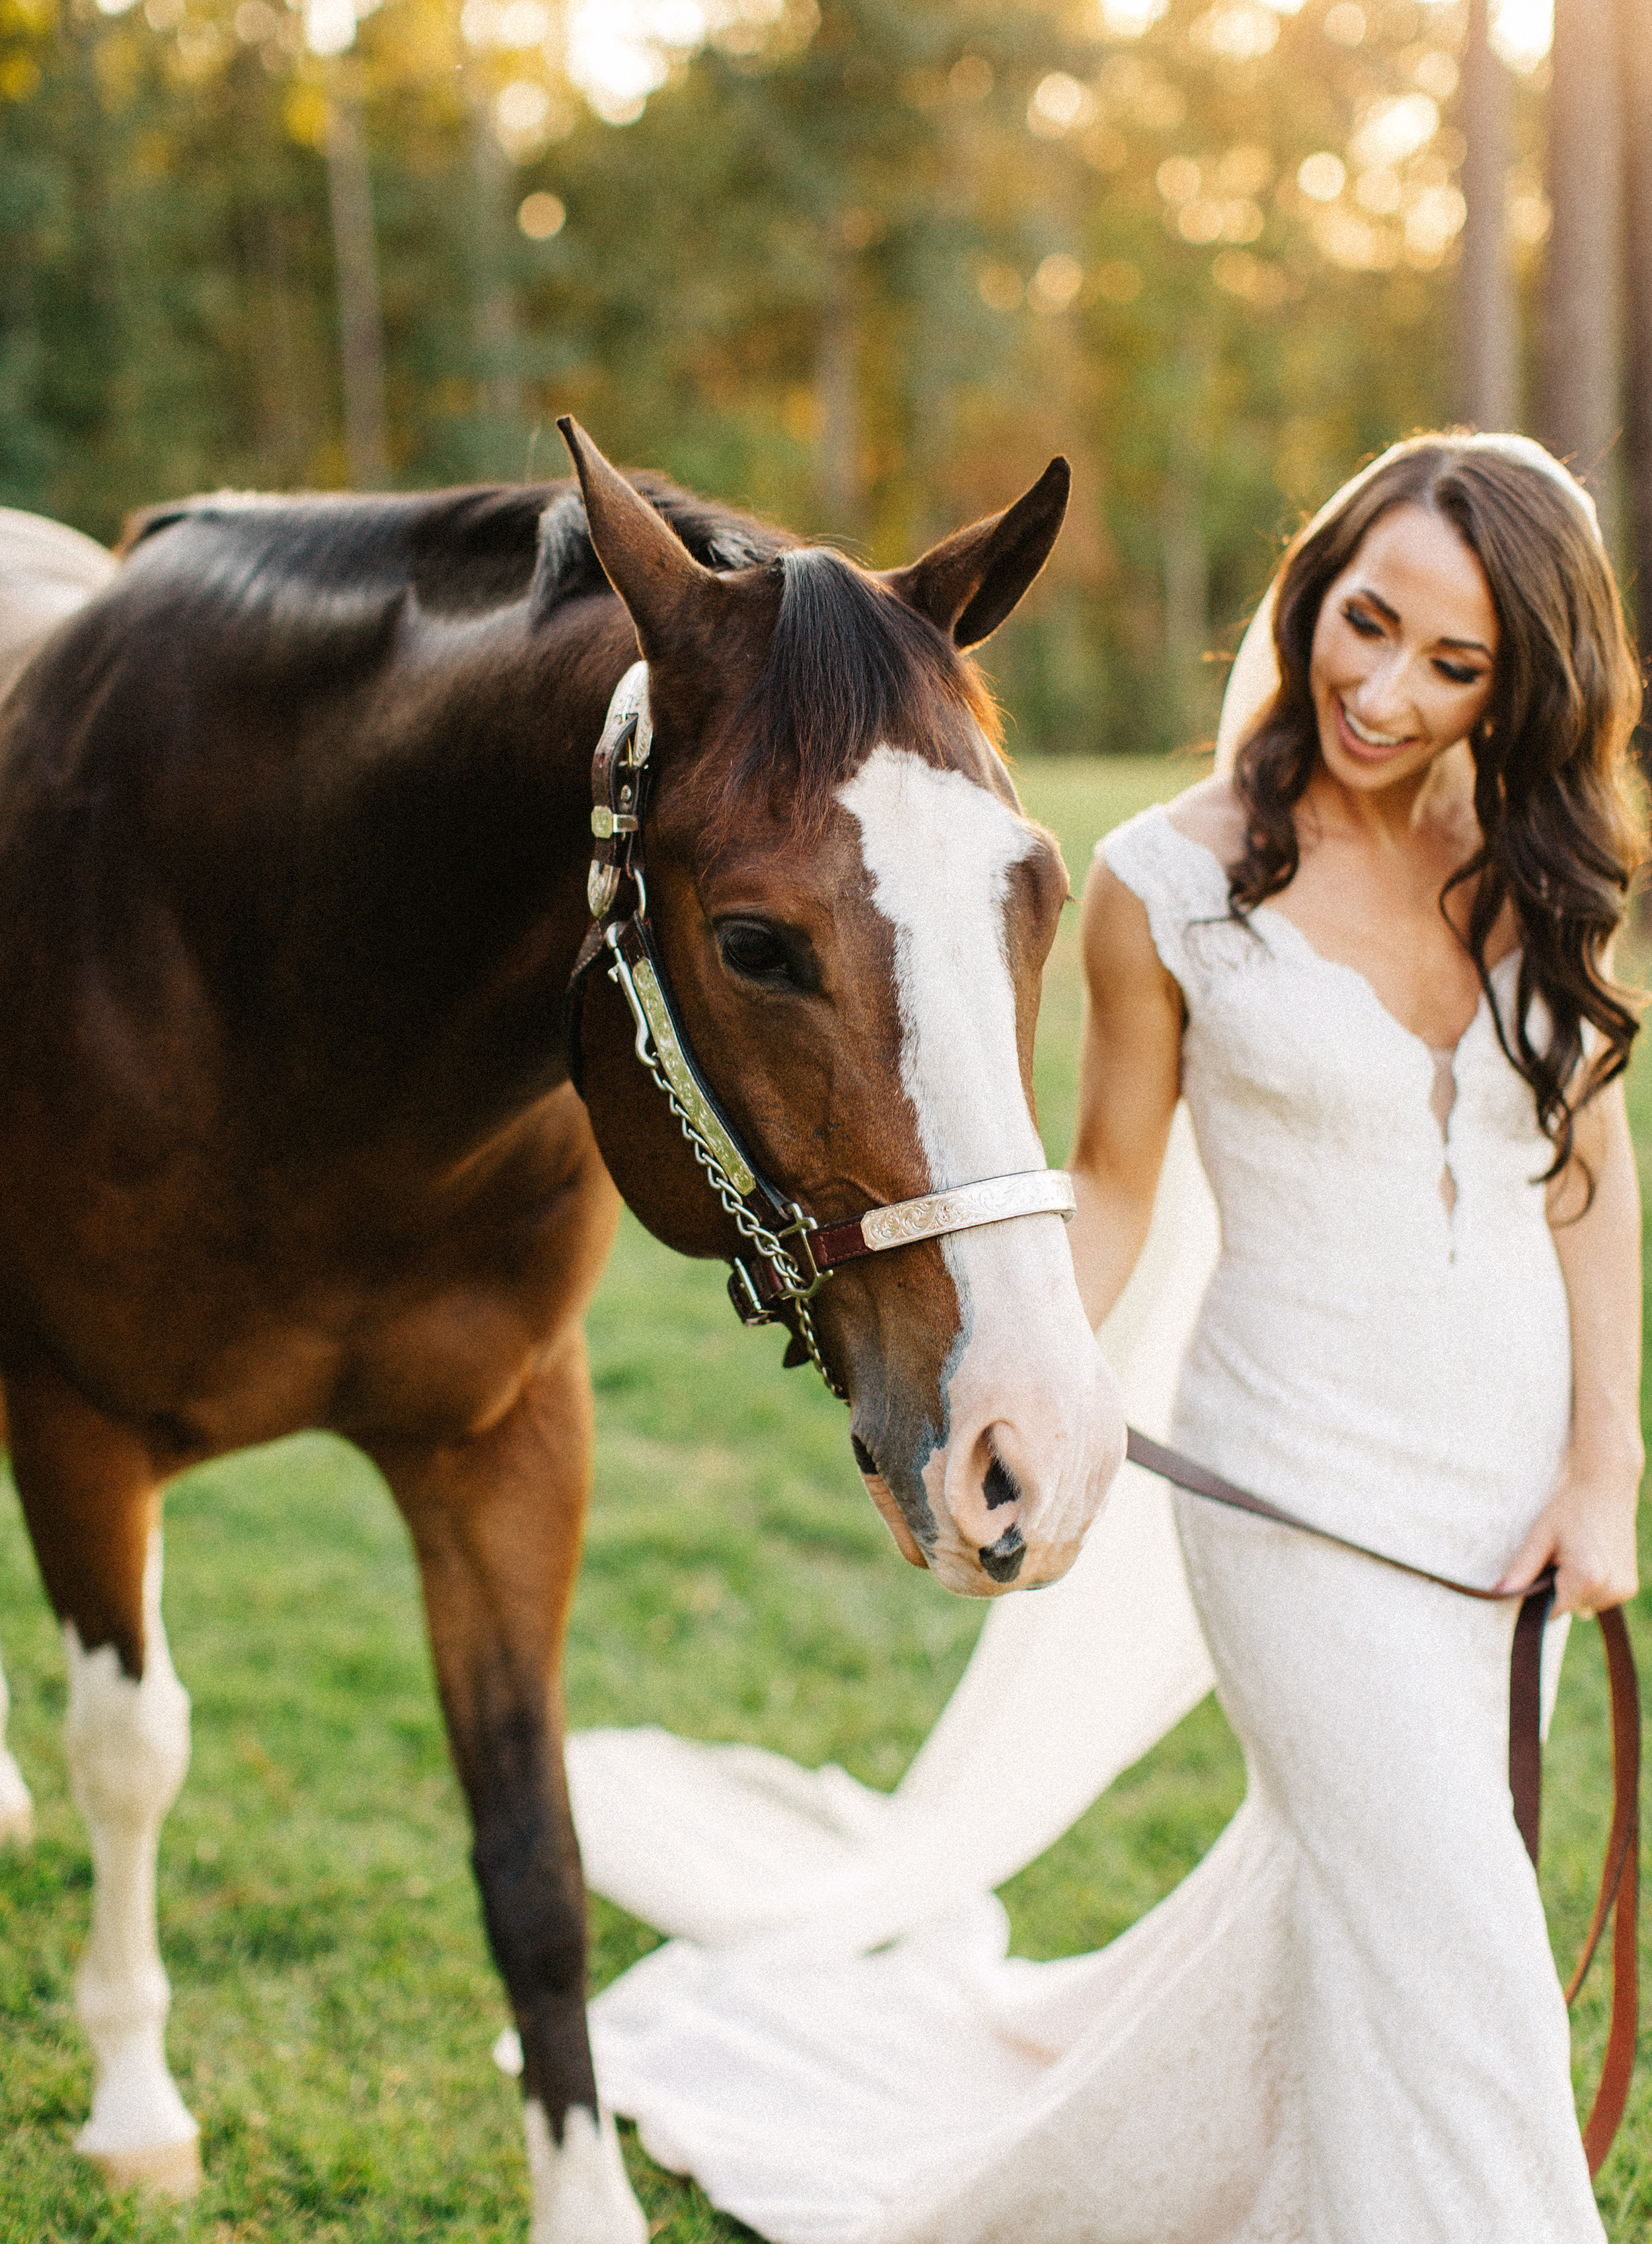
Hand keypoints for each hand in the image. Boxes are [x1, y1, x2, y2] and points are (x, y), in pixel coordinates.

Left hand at [1495, 1454, 1641, 1614]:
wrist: (1607, 1487)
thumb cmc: (1570, 1508)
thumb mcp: (1540, 1536)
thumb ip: (1521, 1570)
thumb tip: (1498, 1593)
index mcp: (1589, 1578)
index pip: (1553, 1610)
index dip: (1540, 1594)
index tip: (1540, 1568)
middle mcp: (1612, 1589)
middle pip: (1569, 1607)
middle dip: (1558, 1588)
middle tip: (1560, 1554)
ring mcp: (1625, 1590)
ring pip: (1585, 1604)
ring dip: (1575, 1587)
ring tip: (1577, 1553)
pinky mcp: (1630, 1587)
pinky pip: (1600, 1597)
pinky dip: (1591, 1585)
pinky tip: (1589, 1558)